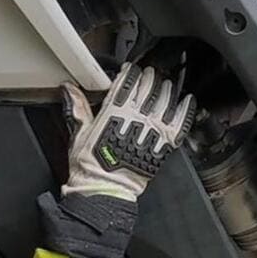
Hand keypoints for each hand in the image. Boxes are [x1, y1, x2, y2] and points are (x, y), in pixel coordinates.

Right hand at [63, 63, 195, 201]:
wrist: (105, 190)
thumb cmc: (90, 166)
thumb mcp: (79, 132)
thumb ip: (77, 107)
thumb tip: (68, 88)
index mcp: (113, 113)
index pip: (126, 85)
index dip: (130, 73)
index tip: (131, 68)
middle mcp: (135, 119)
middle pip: (146, 90)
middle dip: (149, 77)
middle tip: (149, 72)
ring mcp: (152, 132)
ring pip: (164, 102)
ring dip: (166, 89)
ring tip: (166, 82)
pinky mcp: (164, 145)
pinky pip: (180, 123)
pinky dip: (186, 110)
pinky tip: (188, 101)